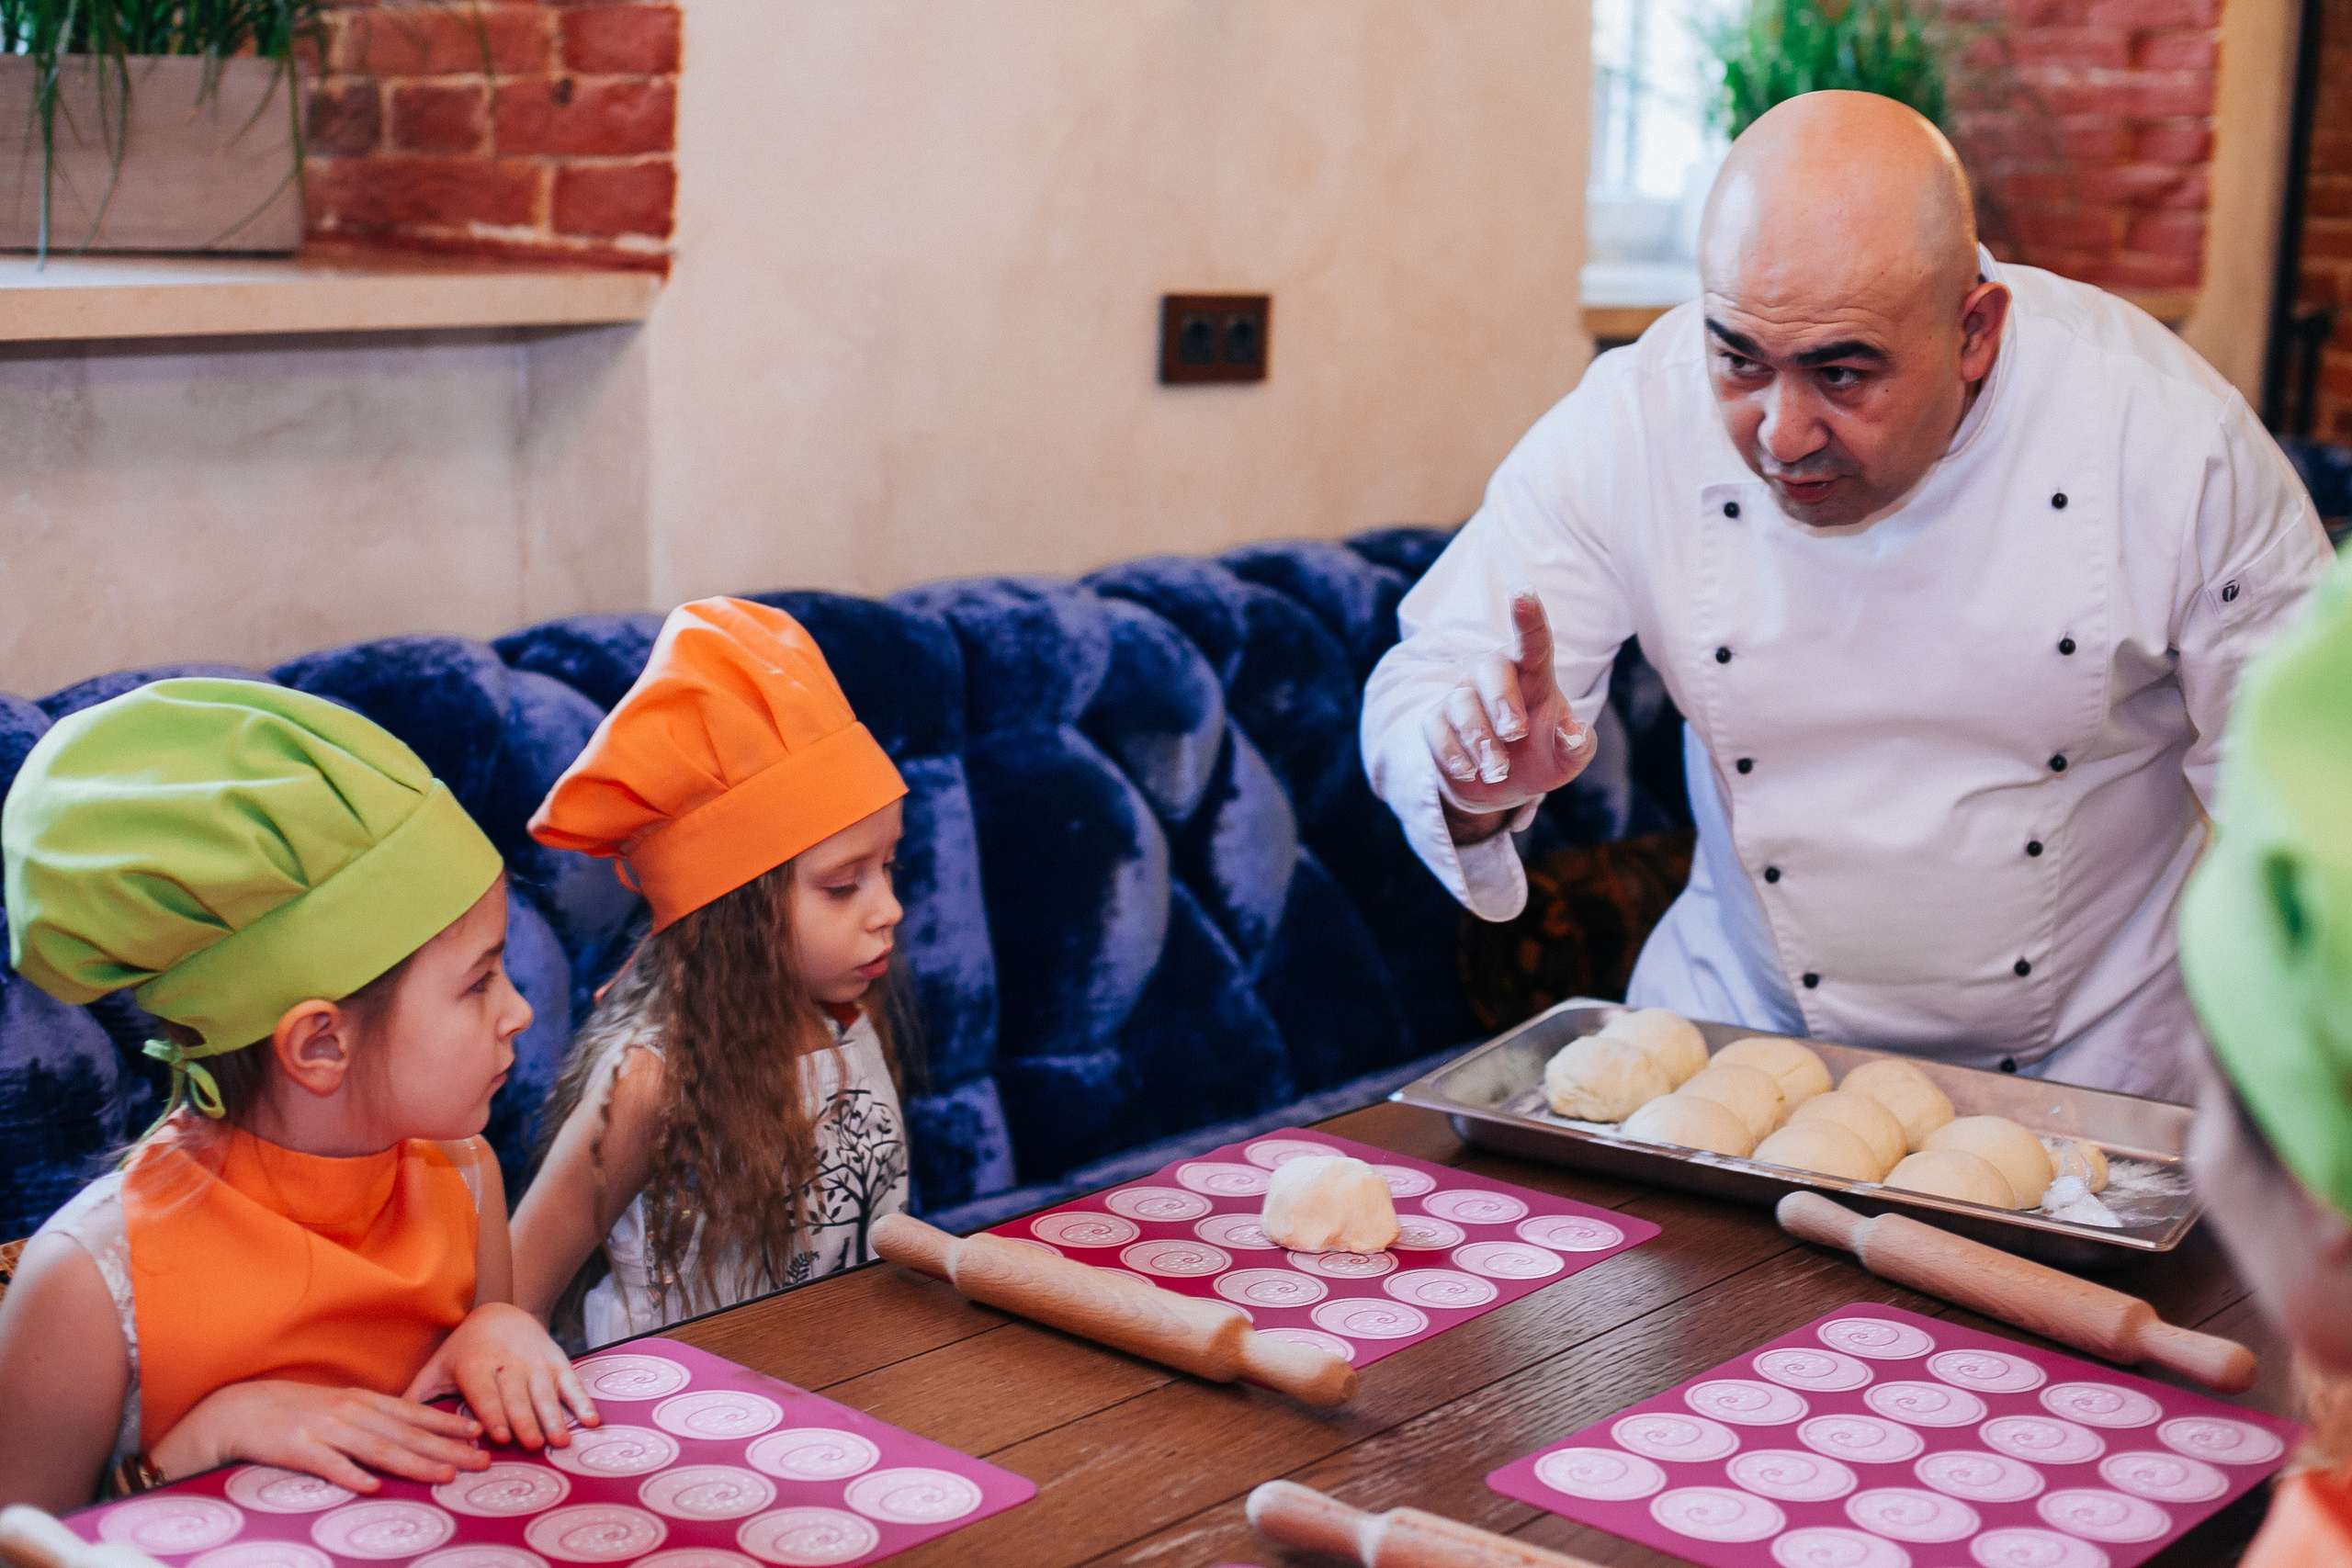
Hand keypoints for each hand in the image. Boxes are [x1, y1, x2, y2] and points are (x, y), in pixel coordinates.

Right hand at [150, 1380, 488, 1492]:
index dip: (447, 1424)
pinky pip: (328, 1465)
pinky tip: (371, 1487)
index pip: (413, 1414)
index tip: (479, 1434)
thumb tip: (408, 1436)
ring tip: (444, 1477)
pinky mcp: (297, 1449)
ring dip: (414, 1463)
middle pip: (406, 1434)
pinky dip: (350, 1475)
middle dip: (447, 1448)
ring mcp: (324, 1429)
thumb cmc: (292, 1413)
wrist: (236, 1410)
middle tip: (480, 1462)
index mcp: (361, 1401)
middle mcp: (350, 1412)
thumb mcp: (337, 1409)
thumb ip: (370, 1421)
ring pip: (378, 1449)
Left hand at [404, 1302, 598, 1450]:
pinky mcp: (557, 1362)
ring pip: (545, 1392)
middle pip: (518, 1395)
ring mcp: (536, 1362)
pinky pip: (572, 1383)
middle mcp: (508, 1362)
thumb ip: (417, 1396)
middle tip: (533, 1445)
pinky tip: (591, 1422)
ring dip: (554, 1417)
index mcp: (476, 1364)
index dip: (494, 1413)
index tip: (501, 1436)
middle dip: (526, 1420)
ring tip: (560, 1441)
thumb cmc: (464, 1349)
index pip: (485, 1392)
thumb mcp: (438, 1366)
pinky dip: (582, 1402)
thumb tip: (388, 1429)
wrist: (502, 1311)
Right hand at [1422, 588, 1594, 835]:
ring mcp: (1462, 697)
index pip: (1533, 641)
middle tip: (1515, 735)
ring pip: (1462, 704)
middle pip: (1492, 669)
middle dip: (1502, 702)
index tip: (1522, 593)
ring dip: (1481, 741)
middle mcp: (1494, 677)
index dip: (1528, 618)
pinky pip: (1437, 728)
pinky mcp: (1436, 722)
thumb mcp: (1569, 757)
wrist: (1502, 787)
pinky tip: (1469, 771)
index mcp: (1533, 675)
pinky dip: (1454, 754)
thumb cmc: (1543, 757)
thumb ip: (1578, 744)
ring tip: (1497, 770)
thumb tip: (1573, 732)